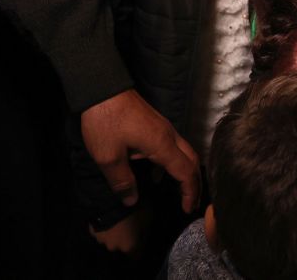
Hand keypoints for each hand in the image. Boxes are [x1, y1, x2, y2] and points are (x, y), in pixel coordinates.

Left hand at [80, 89, 199, 212]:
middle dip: (194, 183)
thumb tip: (132, 200)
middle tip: (189, 203)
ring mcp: (163, 127)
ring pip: (184, 152)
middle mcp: (169, 135)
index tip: (187, 209)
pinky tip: (157, 173)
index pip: (186, 171)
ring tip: (177, 191)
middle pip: (192, 160)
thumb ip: (122, 181)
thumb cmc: (105, 121)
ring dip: (185, 172)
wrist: (102, 87)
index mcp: (162, 145)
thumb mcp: (108, 156)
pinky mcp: (155, 124)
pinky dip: (174, 162)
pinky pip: (173, 146)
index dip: (190, 192)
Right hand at [89, 205, 150, 256]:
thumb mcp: (147, 216)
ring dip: (112, 231)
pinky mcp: (92, 230)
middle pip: (120, 245)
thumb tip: (144, 230)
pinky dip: (103, 225)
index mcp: (129, 246)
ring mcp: (101, 239)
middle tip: (127, 226)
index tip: (140, 240)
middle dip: (123, 238)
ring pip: (109, 238)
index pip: (136, 254)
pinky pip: (100, 230)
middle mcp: (114, 246)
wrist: (110, 199)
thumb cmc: (132, 211)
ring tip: (116, 219)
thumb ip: (145, 227)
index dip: (138, 247)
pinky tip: (106, 216)